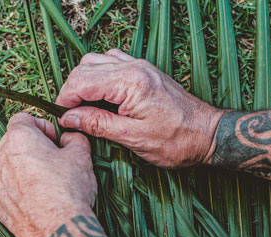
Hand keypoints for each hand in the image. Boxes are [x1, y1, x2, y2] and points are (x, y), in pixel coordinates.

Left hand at [0, 113, 96, 236]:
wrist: (56, 231)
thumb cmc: (68, 190)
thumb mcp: (82, 156)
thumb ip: (74, 140)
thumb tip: (70, 139)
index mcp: (19, 139)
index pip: (23, 118)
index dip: (42, 125)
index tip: (55, 140)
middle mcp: (2, 159)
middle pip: (13, 142)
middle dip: (33, 146)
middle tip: (54, 159)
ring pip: (10, 167)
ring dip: (26, 169)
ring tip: (49, 182)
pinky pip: (8, 190)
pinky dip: (21, 191)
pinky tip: (40, 201)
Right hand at [56, 48, 224, 167]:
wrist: (208, 134)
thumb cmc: (177, 140)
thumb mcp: (132, 138)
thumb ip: (97, 124)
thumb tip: (68, 118)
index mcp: (130, 82)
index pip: (81, 81)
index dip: (65, 100)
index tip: (62, 119)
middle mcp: (134, 67)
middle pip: (85, 68)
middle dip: (72, 91)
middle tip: (70, 116)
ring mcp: (139, 66)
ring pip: (95, 61)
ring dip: (84, 82)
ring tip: (84, 108)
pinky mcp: (144, 70)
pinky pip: (111, 62)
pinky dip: (99, 75)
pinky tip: (101, 96)